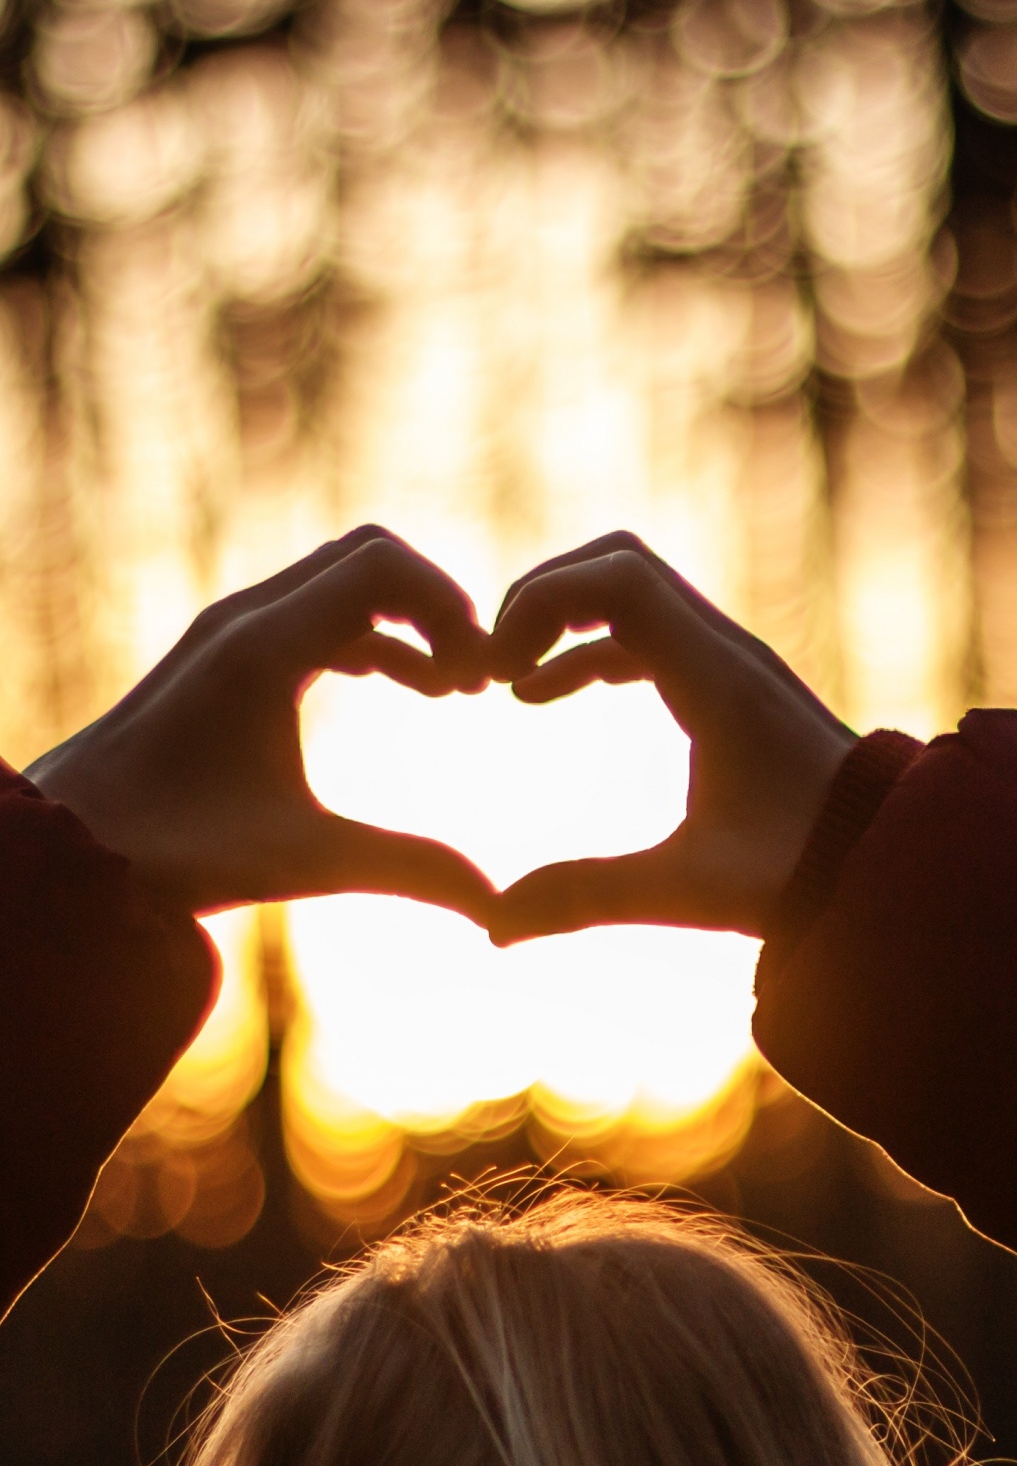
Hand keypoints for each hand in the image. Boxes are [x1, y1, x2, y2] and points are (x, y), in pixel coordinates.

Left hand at [25, 528, 493, 921]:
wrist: (70, 847)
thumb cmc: (175, 851)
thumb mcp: (303, 860)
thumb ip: (408, 871)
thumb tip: (498, 907)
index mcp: (265, 646)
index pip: (382, 565)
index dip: (451, 606)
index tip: (483, 678)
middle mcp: (244, 620)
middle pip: (368, 558)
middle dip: (435, 607)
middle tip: (477, 682)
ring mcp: (228, 634)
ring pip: (339, 585)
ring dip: (405, 623)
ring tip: (452, 692)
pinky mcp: (220, 659)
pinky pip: (312, 615)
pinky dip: (368, 637)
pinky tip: (405, 691)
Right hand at [485, 532, 855, 944]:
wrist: (896, 864)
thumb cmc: (803, 875)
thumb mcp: (689, 889)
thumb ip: (587, 897)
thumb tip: (493, 926)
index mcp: (717, 679)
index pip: (617, 578)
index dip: (541, 601)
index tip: (495, 670)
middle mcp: (727, 651)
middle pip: (618, 565)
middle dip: (543, 600)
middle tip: (489, 665)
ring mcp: (732, 663)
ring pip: (632, 595)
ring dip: (563, 624)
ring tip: (506, 683)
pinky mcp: (732, 687)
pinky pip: (647, 634)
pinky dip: (589, 650)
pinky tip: (545, 697)